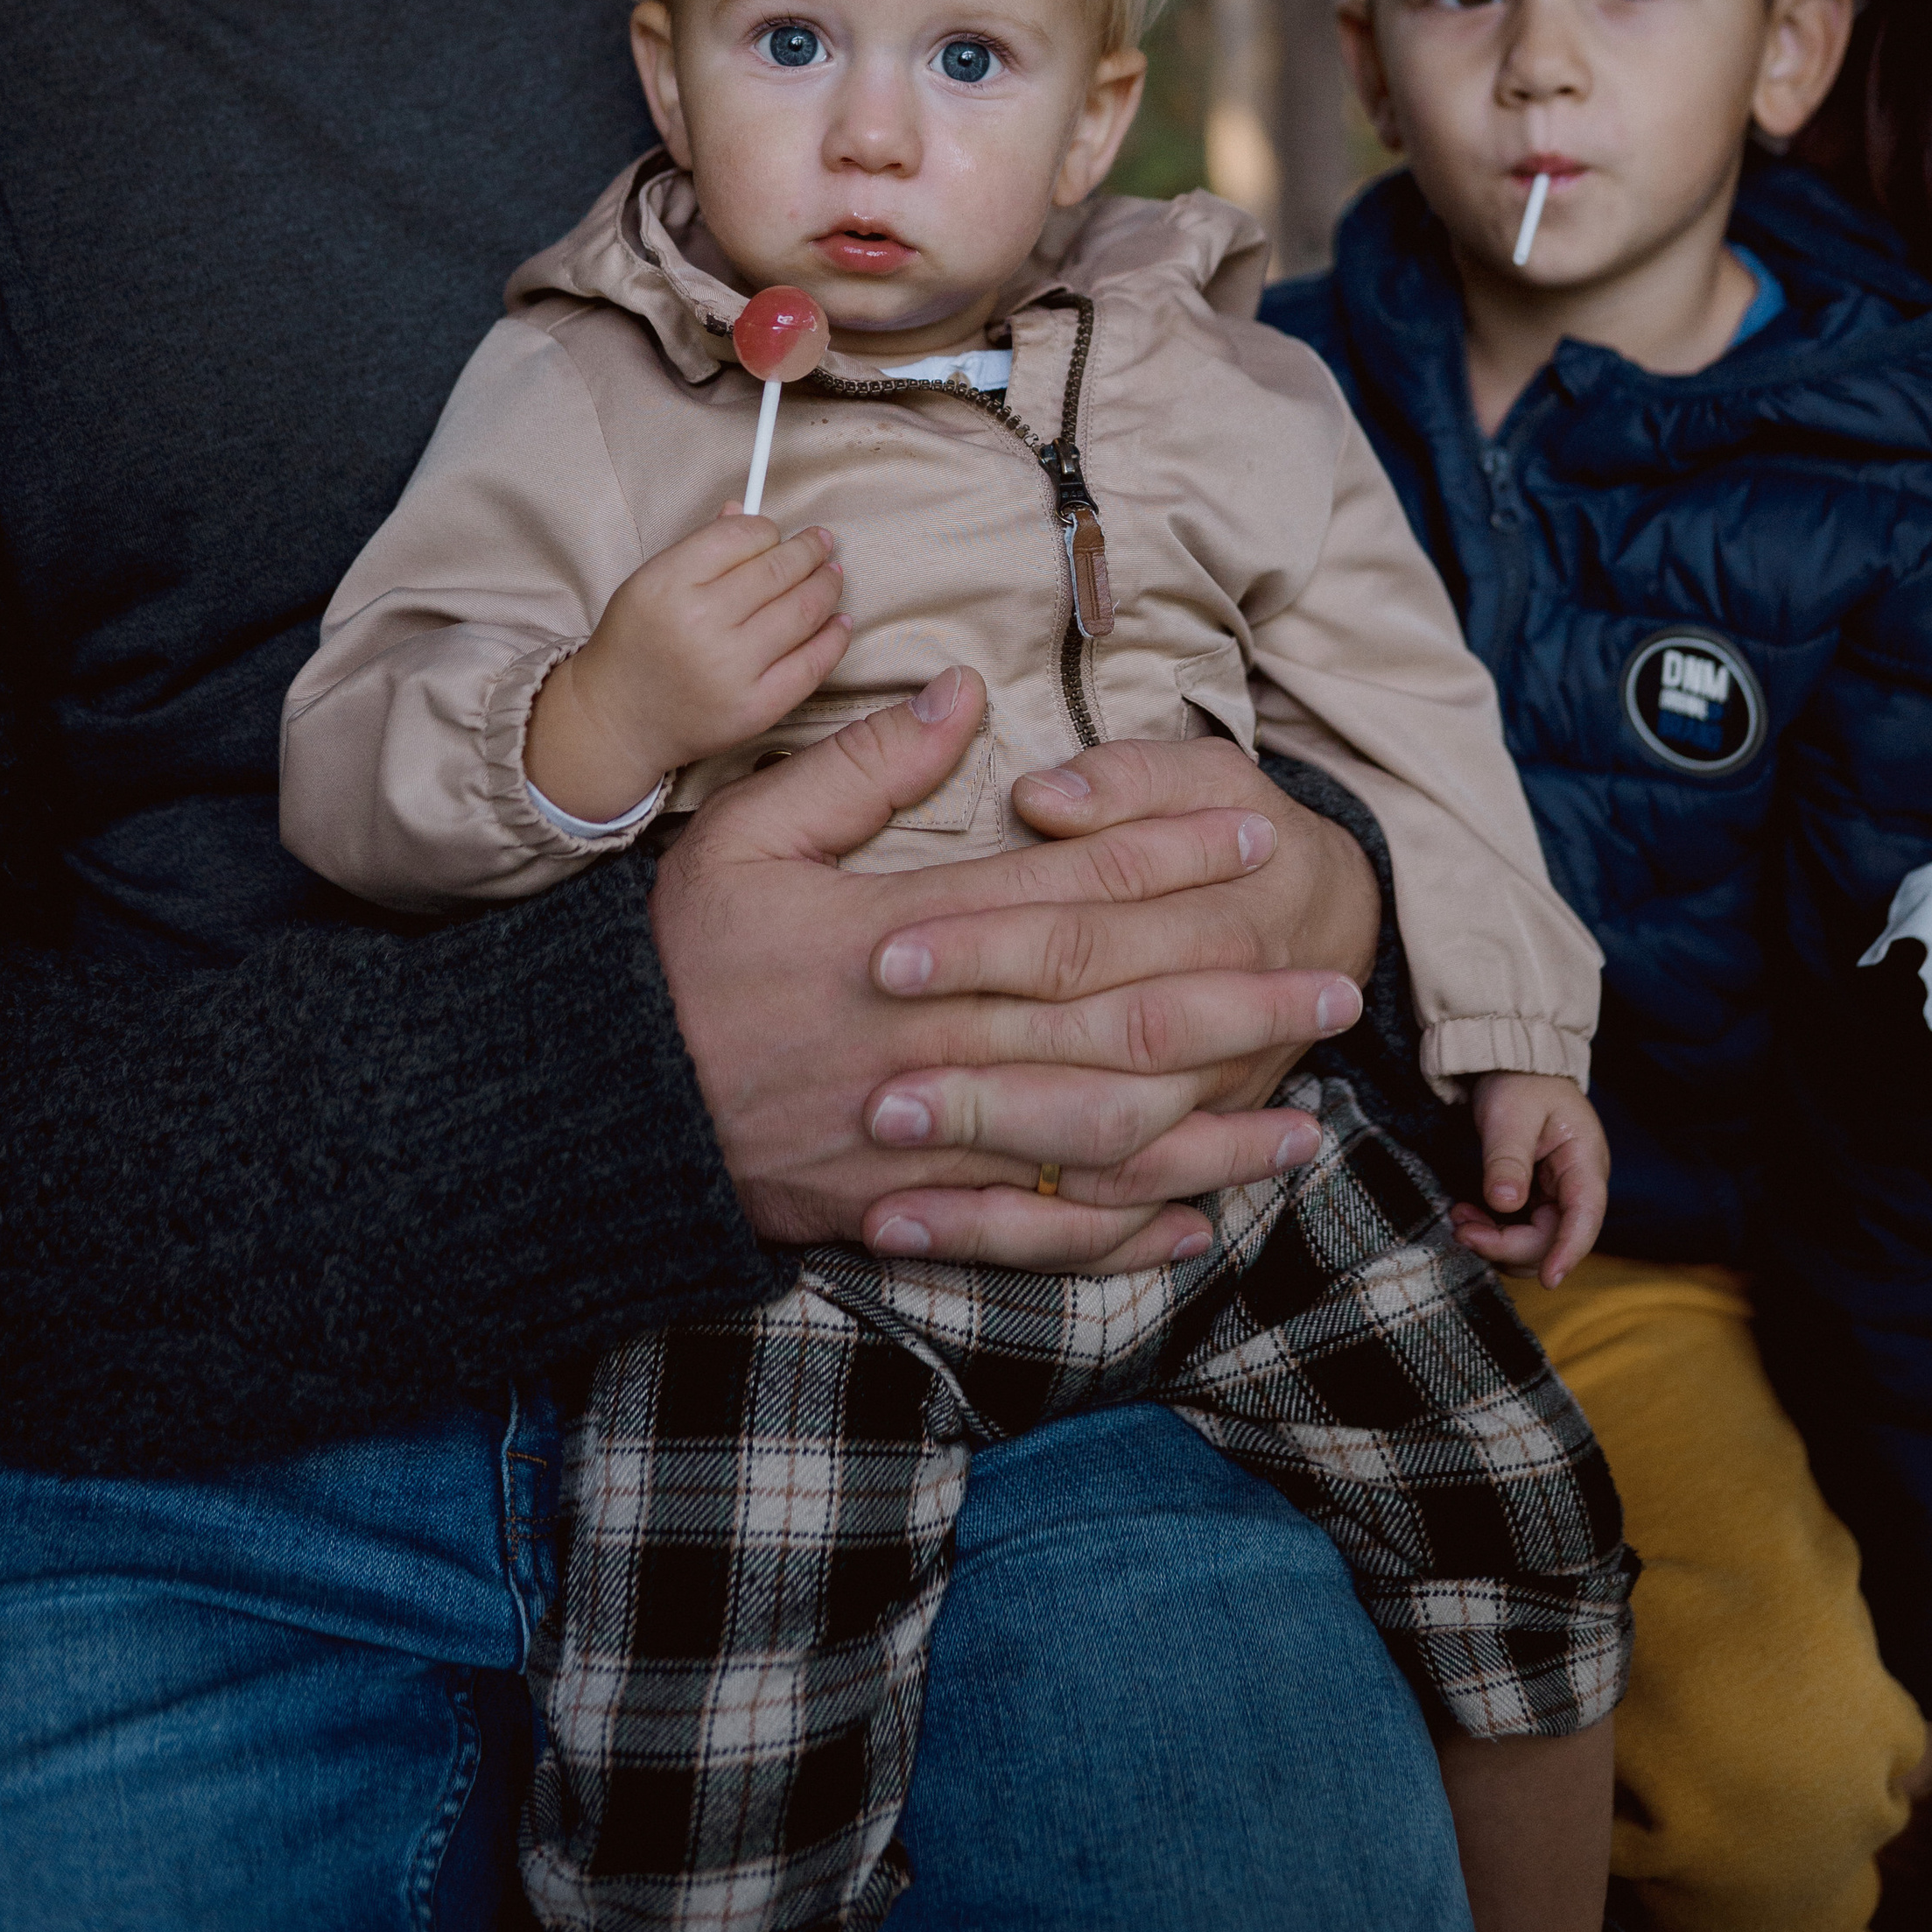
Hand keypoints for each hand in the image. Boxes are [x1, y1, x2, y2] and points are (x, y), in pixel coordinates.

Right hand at [527, 508, 847, 819]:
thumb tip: (746, 512)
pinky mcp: (756, 708)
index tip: (776, 532)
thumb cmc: (635, 643)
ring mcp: (732, 670)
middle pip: (778, 571)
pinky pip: (812, 665)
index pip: (740, 536)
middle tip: (821, 542)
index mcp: (668, 584)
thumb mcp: (649, 583)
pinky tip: (839, 621)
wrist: (618, 721)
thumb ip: (699, 547)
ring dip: (827, 585)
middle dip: (808, 550)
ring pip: (802, 612)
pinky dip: (834, 637)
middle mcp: (701, 624)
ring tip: (832, 574)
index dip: (767, 529)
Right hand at [649, 673, 1370, 1274]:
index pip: (1066, 893)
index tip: (1259, 841)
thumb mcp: (746, 833)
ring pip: (1096, 1139)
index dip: (1170, 864)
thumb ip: (862, 765)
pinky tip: (1193, 1227)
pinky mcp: (905, 1212)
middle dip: (1233, 1000)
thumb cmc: (673, 958)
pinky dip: (1117, 1239)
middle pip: (1110, 1019)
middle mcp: (933, 1043)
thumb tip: (962, 693)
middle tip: (1334, 987)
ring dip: (1210, 1131)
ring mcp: (925, 1141)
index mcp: (899, 937)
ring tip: (1305, 1120)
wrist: (596, 1107)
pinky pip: (1031, 1235)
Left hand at [1448, 1072, 1608, 1287]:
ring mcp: (1559, 1197)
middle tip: (1462, 1229)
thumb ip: (1507, 1157)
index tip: (1549, 1280)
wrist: (1515, 1065)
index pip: (1586, 1217)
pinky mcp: (1538, 1202)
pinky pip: (1520, 1232)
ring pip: (1535, 1245)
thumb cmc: (1520, 1082)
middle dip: (1508, 1245)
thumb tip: (1505, 1204)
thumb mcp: (1510, 1113)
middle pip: (1554, 1239)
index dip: (1569, 1252)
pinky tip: (1467, 1214)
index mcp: (1585, 1162)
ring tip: (1460, 1218)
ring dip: (1497, 1243)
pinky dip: (1493, 1232)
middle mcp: (1578, 1186)